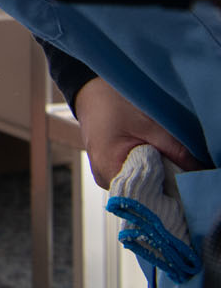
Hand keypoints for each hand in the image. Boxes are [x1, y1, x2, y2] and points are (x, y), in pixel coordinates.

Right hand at [73, 76, 201, 188]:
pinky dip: (144, 169)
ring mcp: (104, 174)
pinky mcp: (107, 168)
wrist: (89, 92)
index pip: (146, 196)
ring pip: (139, 184)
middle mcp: (104, 178)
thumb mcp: (148, 124)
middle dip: (163, 181)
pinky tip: (149, 156)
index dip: (168, 190)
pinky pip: (131, 176)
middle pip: (143, 192)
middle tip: (174, 163)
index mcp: (109, 169)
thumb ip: (175, 150)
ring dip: (154, 174)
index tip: (182, 178)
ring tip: (160, 156)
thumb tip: (198, 171)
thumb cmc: (111, 104)